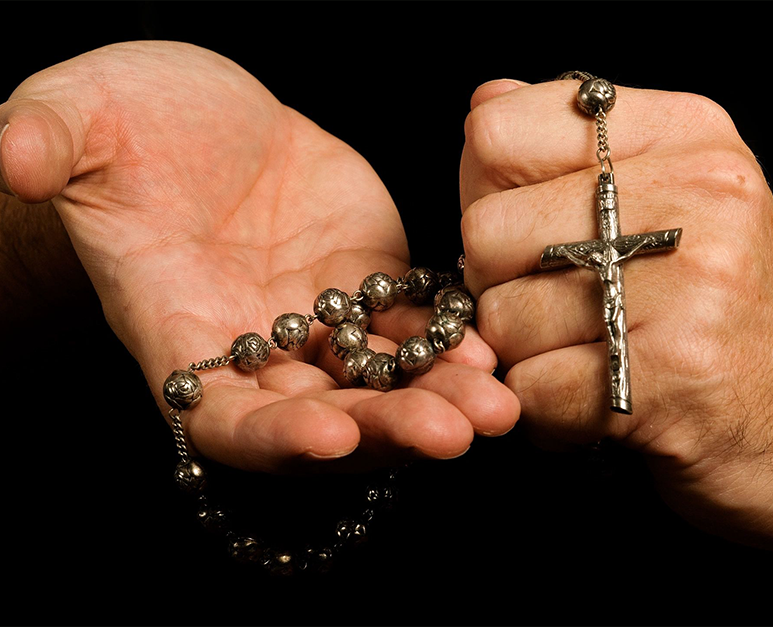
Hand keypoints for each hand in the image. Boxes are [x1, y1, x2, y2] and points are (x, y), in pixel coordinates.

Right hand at [0, 42, 518, 472]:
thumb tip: (6, 153)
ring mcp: (313, 319)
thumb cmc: (117, 124)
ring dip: (440, 397)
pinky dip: (452, 339)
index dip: (275, 439)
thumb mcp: (71, 118)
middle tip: (459, 432)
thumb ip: (43, 145)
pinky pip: (411, 324)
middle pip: (325, 419)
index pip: (225, 418)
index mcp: (178, 333)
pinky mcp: (362, 281)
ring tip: (498, 402)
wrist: (193, 116)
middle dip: (389, 432)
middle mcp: (253, 347)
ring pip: (380, 382)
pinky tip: (495, 343)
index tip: (332, 437)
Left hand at [460, 78, 772, 550]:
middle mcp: (695, 195)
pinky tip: (595, 394)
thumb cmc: (720, 305)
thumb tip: (485, 101)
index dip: (485, 193)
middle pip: (485, 231)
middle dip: (499, 284)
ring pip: (500, 317)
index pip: (497, 134)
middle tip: (557, 305)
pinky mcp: (673, 375)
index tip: (524, 228)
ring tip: (588, 352)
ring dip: (524, 354)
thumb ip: (567, 147)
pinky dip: (545, 407)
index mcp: (683, 135)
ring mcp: (690, 285)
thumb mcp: (667, 192)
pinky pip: (531, 388)